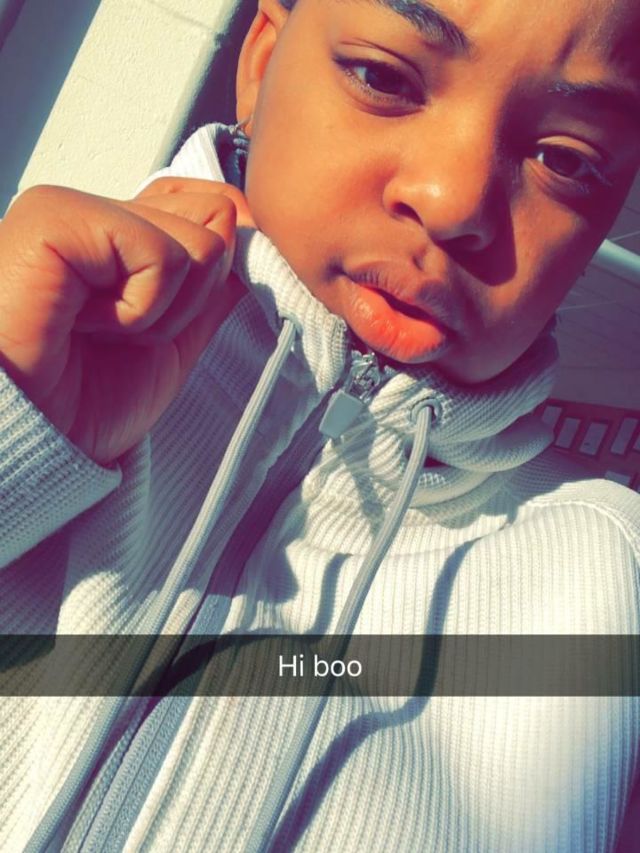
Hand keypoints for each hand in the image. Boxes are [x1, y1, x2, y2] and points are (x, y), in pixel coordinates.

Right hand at [0, 178, 253, 463]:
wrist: (33, 443)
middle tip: (126, 336)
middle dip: (190, 300)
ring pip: (200, 240)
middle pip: (216, 221)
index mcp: (121, 239)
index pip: (208, 205)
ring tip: (103, 332)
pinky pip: (160, 254)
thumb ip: (211, 287)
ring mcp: (75, 210)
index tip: (170, 323)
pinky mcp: (55, 217)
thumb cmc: (83, 401)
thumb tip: (248, 229)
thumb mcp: (174, 342)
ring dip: (165, 312)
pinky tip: (86, 323)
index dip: (218, 262)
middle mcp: (99, 216)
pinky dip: (141, 310)